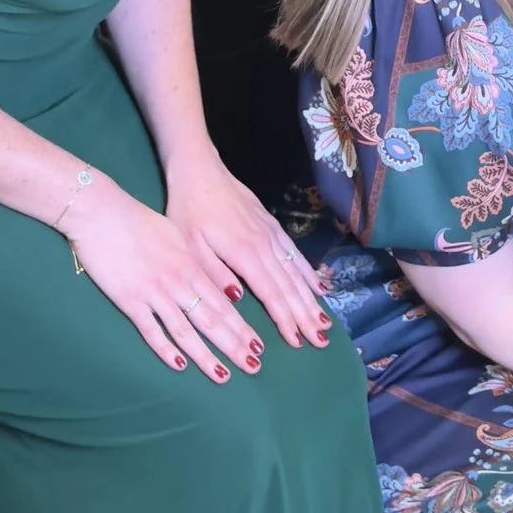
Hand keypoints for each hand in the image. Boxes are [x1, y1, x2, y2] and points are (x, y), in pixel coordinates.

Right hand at [64, 181, 266, 380]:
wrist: (102, 213)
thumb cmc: (139, 221)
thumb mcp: (178, 236)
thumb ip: (197, 263)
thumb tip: (218, 285)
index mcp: (191, 266)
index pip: (223, 304)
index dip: (241, 328)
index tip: (258, 347)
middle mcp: (178, 283)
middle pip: (211, 321)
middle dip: (233, 346)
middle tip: (253, 367)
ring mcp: (154, 293)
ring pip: (185, 331)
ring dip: (205, 356)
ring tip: (223, 375)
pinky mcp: (129, 300)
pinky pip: (151, 330)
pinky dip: (166, 350)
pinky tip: (180, 365)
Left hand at [160, 150, 335, 348]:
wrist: (200, 170)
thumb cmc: (188, 210)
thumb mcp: (190, 244)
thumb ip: (214, 272)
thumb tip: (237, 299)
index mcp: (244, 254)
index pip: (270, 294)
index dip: (284, 319)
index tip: (296, 342)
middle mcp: (265, 246)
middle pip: (289, 287)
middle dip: (305, 316)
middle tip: (320, 341)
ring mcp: (272, 234)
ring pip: (296, 272)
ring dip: (311, 300)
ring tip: (324, 322)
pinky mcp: (273, 226)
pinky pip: (295, 254)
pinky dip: (308, 273)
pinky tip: (319, 286)